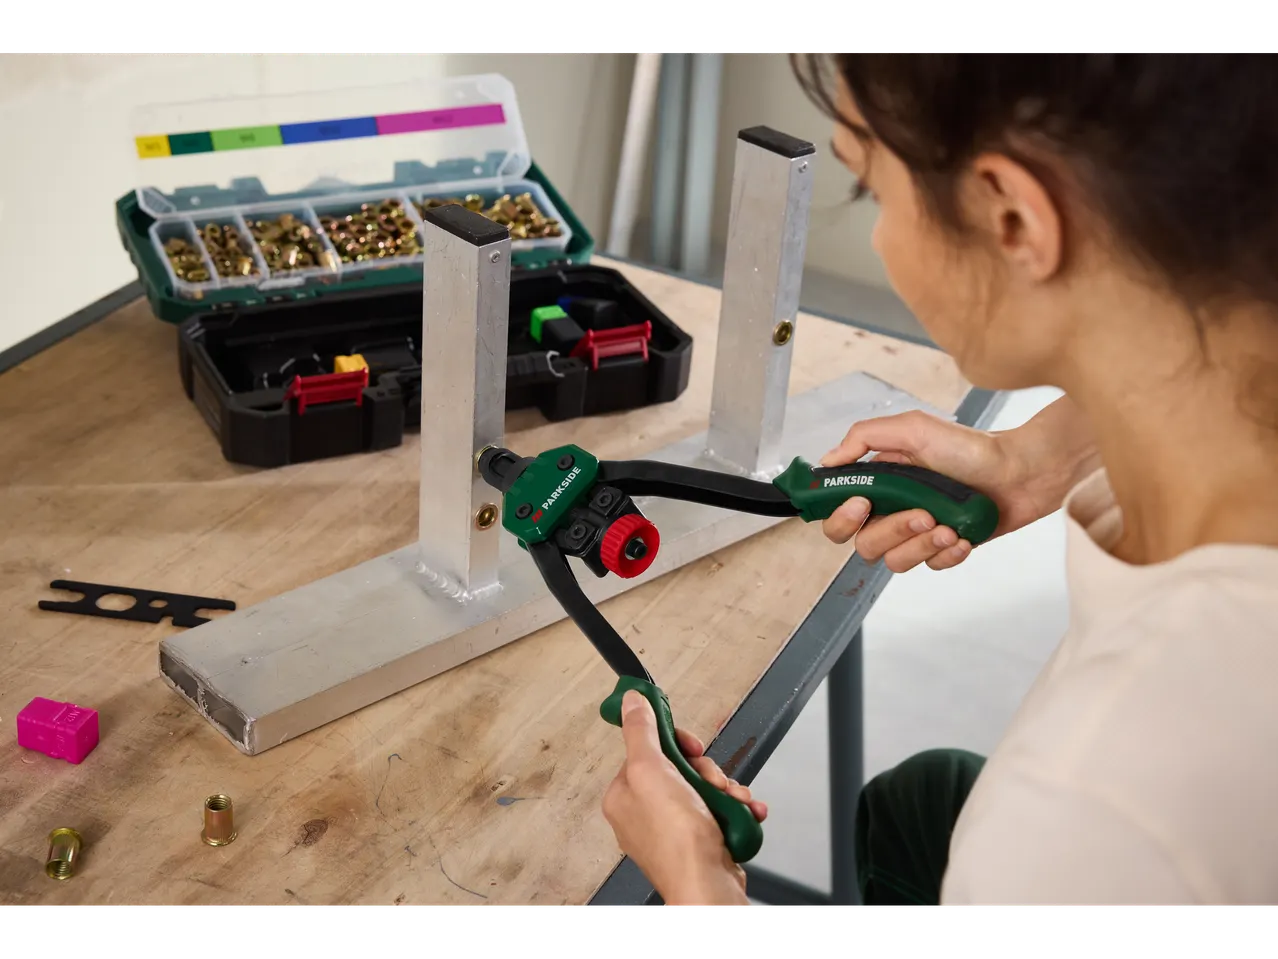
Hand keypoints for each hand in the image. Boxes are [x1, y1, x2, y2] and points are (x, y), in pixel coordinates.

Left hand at [602, 691, 766, 907]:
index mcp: (624, 796)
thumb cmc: (676, 839)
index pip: (647, 751)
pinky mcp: (700, 841)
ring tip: (732, 799)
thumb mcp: (651, 770)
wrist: (708, 885)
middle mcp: (645, 814)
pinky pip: (719, 810)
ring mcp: (674, 829)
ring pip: (704, 788)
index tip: (691, 746)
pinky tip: (745, 811)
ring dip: (726, 789)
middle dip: (706, 770)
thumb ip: (641, 732)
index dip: (674, 744)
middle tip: (711, 780)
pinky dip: (736, 808)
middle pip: (680, 768)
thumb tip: (630, 702)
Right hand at [821, 397, 1100, 571]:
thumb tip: (828, 461)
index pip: (836, 513)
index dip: (841, 517)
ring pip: (894, 561)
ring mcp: (918, 531)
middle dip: (891, 531)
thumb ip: (863, 437)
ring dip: (920, 544)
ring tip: (946, 525)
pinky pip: (929, 567)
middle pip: (863, 544)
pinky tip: (961, 535)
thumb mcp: (912, 428)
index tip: (862, 504)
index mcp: (878, 482)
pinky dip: (945, 553)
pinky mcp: (943, 548)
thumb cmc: (971, 446)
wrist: (1022, 471)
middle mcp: (893, 509)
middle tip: (920, 513)